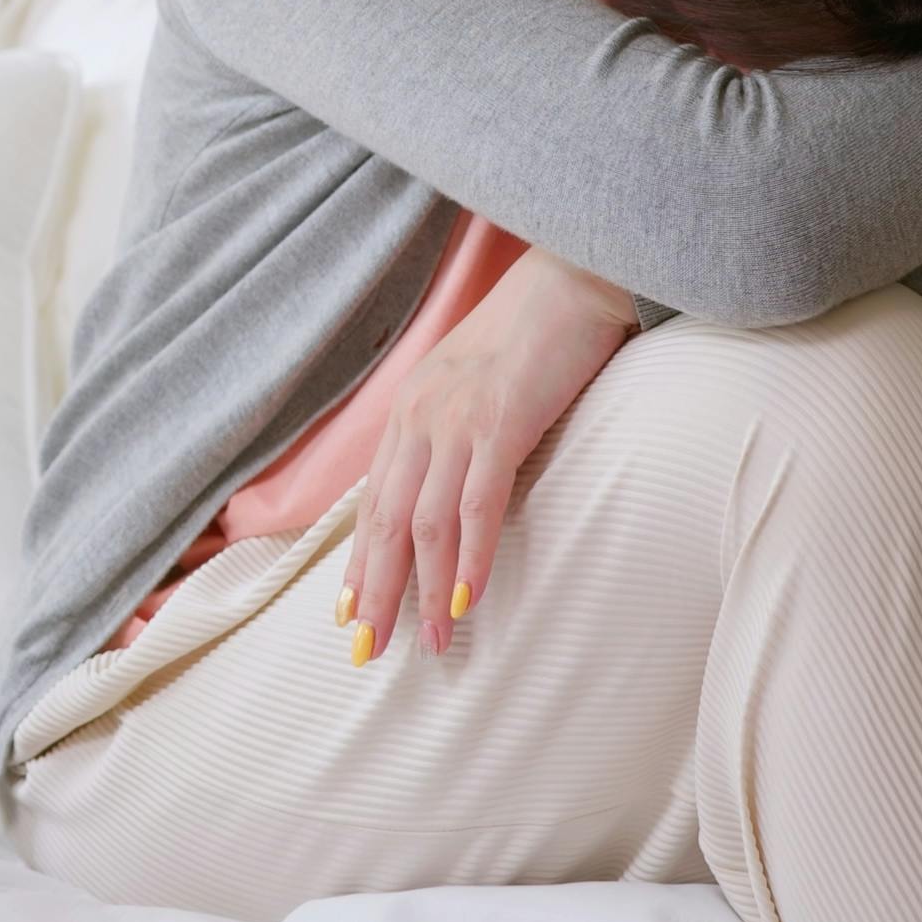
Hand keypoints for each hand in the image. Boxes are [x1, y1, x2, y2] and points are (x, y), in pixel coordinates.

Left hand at [342, 246, 638, 668]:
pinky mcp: (500, 424)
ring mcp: (456, 423)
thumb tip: (456, 476)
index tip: (349, 608)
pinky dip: (471, 556)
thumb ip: (457, 427)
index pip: (375, 500)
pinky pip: (478, 504)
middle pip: (387, 521)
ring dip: (426, 589)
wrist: (572, 274)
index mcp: (411, 411)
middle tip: (366, 648)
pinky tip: (468, 596)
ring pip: (427, 524)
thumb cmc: (535, 329)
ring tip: (430, 641)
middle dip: (375, 590)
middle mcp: (420, 419)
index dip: (361, 558)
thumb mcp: (477, 380)